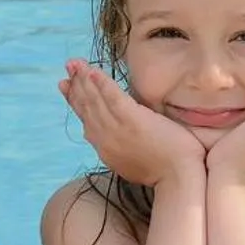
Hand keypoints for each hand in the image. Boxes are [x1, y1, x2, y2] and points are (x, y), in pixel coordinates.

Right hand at [59, 60, 203, 187]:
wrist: (178, 180)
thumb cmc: (166, 173)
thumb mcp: (135, 163)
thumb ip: (124, 148)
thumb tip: (122, 138)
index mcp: (106, 149)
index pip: (86, 120)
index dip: (75, 101)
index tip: (66, 86)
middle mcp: (106, 140)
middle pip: (87, 108)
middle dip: (75, 85)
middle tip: (68, 67)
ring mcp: (118, 130)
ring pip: (96, 101)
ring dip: (84, 79)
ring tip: (75, 63)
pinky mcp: (132, 121)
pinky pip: (112, 98)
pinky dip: (101, 84)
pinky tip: (91, 71)